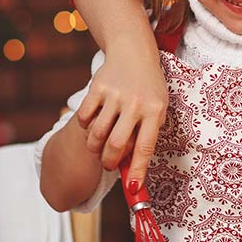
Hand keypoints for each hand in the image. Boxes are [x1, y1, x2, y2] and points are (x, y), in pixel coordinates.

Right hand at [76, 42, 167, 187]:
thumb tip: (133, 171)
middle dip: (110, 162)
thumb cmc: (148, 89)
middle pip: (116, 144)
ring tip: (100, 146)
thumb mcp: (157, 109)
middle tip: (109, 164)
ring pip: (97, 134)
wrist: (133, 53)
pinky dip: (85, 127)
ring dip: (95, 147)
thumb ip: (146, 135)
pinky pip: (84, 118)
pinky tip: (93, 123)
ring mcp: (115, 95)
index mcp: (155, 110)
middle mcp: (135, 103)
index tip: (134, 188)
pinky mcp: (97, 87)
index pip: (145, 147)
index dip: (138, 170)